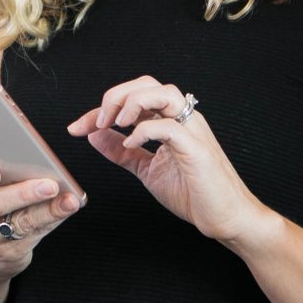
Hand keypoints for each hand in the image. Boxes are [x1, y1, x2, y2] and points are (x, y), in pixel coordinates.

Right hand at [0, 165, 81, 286]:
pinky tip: (68, 206)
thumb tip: (34, 148)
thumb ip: (2, 169)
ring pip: (18, 222)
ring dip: (45, 209)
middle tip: (48, 184)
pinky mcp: (8, 253)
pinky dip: (53, 217)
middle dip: (23, 193)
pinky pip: (33, 233)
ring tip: (67, 198)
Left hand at [66, 75, 267, 242]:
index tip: (76, 127)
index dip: (100, 109)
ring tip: (114, 123)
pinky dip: (145, 129)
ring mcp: (192, 131)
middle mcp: (183, 119)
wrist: (227, 219)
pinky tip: (131, 143)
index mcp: (170, 121)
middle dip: (115, 96)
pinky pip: (169, 126)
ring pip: (162, 92)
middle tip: (96, 121)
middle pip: (147, 84)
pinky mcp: (197, 149)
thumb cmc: (195, 194)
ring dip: (131, 103)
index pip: (133, 98)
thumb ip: (122, 151)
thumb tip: (95, 135)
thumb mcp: (147, 169)